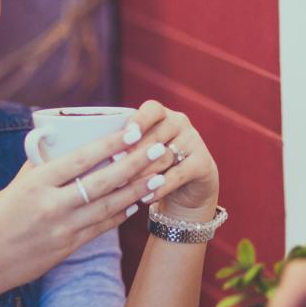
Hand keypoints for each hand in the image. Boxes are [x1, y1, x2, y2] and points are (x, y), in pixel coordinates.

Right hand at [0, 104, 197, 296]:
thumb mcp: (10, 190)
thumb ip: (35, 169)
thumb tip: (50, 145)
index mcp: (35, 184)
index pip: (80, 159)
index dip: (109, 144)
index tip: (132, 130)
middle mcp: (51, 205)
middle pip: (102, 181)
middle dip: (135, 164)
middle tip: (159, 149)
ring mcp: (61, 229)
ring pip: (108, 206)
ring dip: (137, 189)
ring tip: (159, 175)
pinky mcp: (66, 249)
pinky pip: (100, 228)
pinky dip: (120, 215)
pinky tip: (136, 203)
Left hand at [122, 100, 218, 221]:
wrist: (187, 188)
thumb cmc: (153, 166)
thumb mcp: (140, 153)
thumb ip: (126, 147)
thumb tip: (103, 155)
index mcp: (162, 115)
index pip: (151, 109)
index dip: (138, 121)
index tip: (125, 134)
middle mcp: (180, 122)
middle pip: (156, 135)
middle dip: (134, 154)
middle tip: (115, 168)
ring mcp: (194, 141)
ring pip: (165, 156)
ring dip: (144, 172)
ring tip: (125, 186)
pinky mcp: (203, 162)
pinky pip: (178, 174)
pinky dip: (160, 187)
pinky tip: (145, 197)